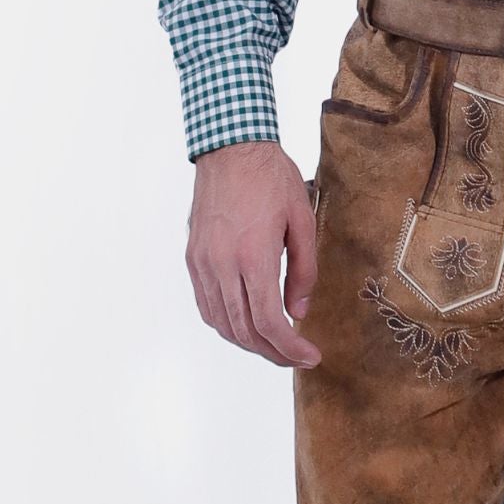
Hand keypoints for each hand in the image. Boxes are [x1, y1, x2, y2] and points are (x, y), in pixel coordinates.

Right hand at [186, 140, 322, 367]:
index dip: (290, 348)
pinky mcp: (193, 257)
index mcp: (253, 256)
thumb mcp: (302, 220)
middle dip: (273, 352)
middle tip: (296, 357)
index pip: (268, 322)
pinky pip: (206, 304)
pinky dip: (226, 324)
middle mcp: (222, 265)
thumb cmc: (271, 177)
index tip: (310, 356)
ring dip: (248, 342)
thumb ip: (303, 271)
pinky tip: (245, 325)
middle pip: (244, 330)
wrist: (230, 147)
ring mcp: (203, 263)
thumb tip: (298, 312)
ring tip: (274, 345)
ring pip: (221, 323)